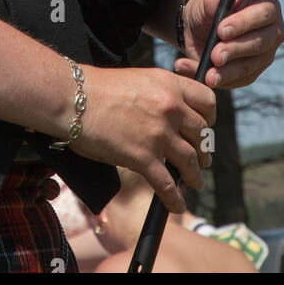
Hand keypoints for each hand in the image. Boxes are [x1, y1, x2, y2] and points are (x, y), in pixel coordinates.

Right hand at [72, 65, 215, 214]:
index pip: (207, 101)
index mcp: (169, 84)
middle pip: (202, 135)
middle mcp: (170, 108)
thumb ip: (160, 94)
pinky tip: (176, 205)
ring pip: (190, 161)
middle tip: (201, 158)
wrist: (73, 98)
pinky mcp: (144, 158)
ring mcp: (159, 134)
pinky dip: (174, 199)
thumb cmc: (98, 88)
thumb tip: (172, 114)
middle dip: (203, 150)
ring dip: (195, 175)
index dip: (209, 118)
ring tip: (194, 181)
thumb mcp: (139, 79)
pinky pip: (168, 185)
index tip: (205, 127)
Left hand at [174, 0, 283, 89]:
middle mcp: (272, 32)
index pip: (263, 14)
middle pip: (260, 43)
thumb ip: (210, 1)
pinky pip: (241, 80)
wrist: (200, 28)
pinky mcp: (254, 72)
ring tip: (209, 75)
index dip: (243, 23)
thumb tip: (213, 0)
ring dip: (228, 72)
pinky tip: (206, 78)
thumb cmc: (208, 10)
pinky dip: (223, 81)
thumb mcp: (206, 2)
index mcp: (267, 7)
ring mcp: (266, 55)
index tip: (221, 31)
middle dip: (235, 50)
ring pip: (251, 65)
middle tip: (215, 56)